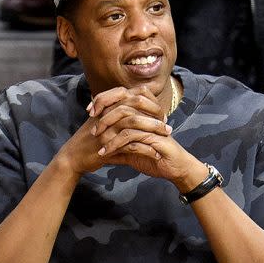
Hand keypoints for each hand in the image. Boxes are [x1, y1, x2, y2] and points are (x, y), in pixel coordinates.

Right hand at [56, 86, 171, 174]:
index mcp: (108, 105)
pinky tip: (156, 154)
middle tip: (168, 126)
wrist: (73, 156)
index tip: (161, 114)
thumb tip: (141, 111)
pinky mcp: (107, 144)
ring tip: (166, 138)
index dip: (151, 102)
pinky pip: (132, 144)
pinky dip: (146, 149)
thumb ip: (119, 114)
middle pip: (137, 105)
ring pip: (136, 122)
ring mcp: (107, 128)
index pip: (135, 94)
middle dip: (156, 115)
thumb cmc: (90, 140)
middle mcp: (107, 112)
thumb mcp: (102, 122)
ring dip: (154, 130)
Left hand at [89, 87, 203, 184]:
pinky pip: (131, 137)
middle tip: (93, 130)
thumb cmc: (153, 155)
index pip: (122, 94)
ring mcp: (153, 124)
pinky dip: (115, 145)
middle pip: (123, 102)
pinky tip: (105, 153)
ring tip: (97, 143)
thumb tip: (97, 139)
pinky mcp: (155, 137)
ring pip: (127, 119)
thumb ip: (116, 140)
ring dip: (108, 132)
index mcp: (143, 110)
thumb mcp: (130, 147)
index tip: (90, 111)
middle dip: (104, 115)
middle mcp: (149, 113)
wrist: (174, 168)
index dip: (104, 99)